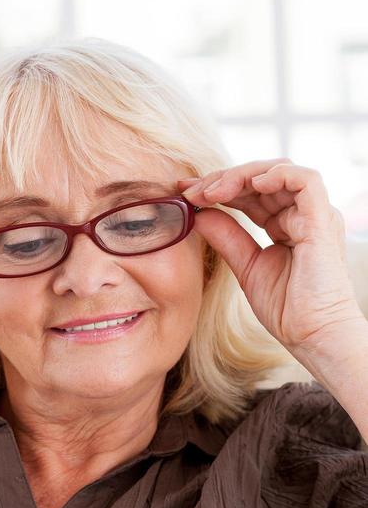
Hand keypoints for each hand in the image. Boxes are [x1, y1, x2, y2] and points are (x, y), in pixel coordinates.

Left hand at [176, 159, 362, 352]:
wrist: (312, 335)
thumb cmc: (287, 309)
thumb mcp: (246, 267)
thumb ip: (226, 238)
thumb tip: (198, 213)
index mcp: (284, 225)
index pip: (249, 194)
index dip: (217, 188)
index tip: (184, 193)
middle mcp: (301, 214)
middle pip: (260, 178)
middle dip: (222, 179)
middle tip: (191, 190)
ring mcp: (313, 215)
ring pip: (279, 172)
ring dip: (242, 176)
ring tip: (212, 191)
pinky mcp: (322, 220)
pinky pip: (305, 181)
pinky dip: (277, 175)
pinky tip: (250, 185)